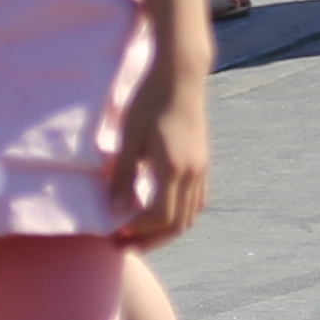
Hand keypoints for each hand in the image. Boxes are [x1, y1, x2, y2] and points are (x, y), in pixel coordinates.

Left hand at [116, 73, 212, 243]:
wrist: (181, 75)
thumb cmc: (149, 100)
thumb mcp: (128, 137)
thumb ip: (123, 175)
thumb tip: (115, 211)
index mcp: (172, 168)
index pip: (158, 217)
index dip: (136, 230)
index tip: (114, 232)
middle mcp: (192, 172)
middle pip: (176, 223)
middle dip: (150, 239)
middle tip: (124, 244)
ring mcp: (202, 168)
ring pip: (190, 215)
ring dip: (166, 230)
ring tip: (142, 234)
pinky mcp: (204, 161)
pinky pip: (197, 200)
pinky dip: (181, 215)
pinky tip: (163, 212)